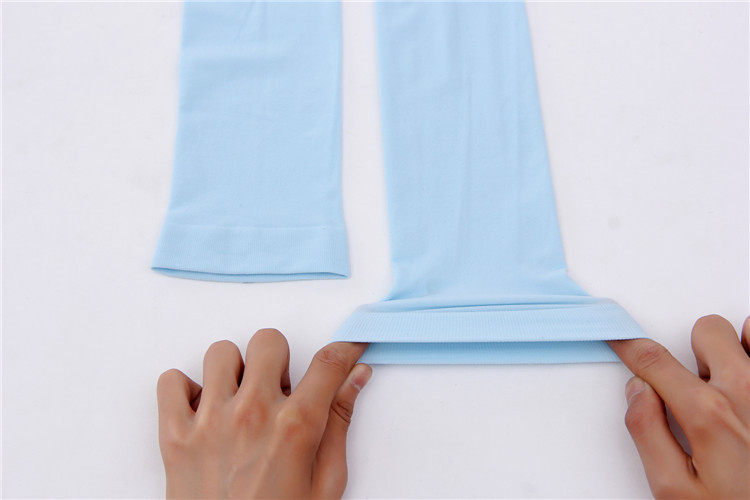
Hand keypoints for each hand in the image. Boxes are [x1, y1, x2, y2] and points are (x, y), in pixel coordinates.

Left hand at [157, 329, 370, 498]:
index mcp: (295, 427)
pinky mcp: (174, 435)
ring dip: (233, 372)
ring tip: (239, 401)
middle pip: (269, 341)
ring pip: (220, 352)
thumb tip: (355, 379)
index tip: (348, 346)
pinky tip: (204, 411)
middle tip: (279, 390)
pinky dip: (185, 389)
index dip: (345, 348)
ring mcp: (209, 422)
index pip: (328, 363)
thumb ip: (340, 423)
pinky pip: (171, 380)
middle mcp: (252, 414)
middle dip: (279, 361)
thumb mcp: (325, 482)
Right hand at [608, 315, 749, 498]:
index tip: (623, 342)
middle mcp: (746, 392)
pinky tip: (749, 377)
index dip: (631, 347)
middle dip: (693, 353)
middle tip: (694, 386)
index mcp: (708, 414)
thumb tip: (637, 392)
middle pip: (707, 332)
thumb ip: (646, 433)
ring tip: (730, 388)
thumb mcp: (673, 488)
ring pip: (745, 334)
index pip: (655, 361)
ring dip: (732, 353)